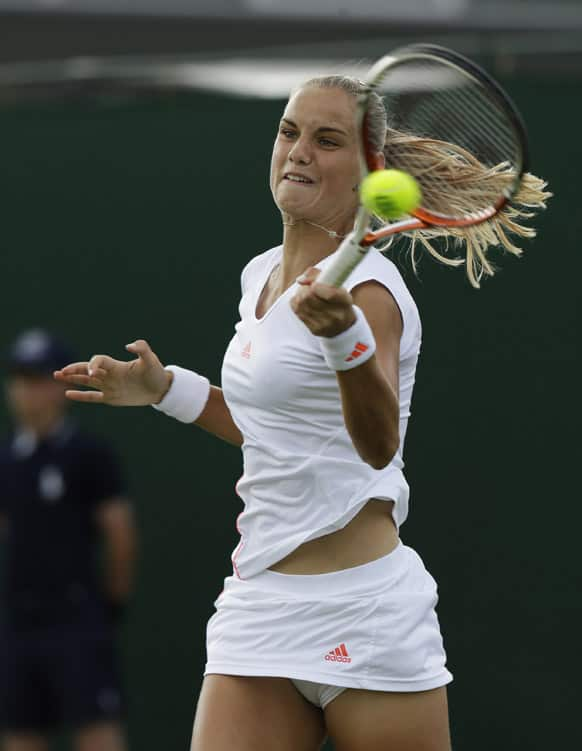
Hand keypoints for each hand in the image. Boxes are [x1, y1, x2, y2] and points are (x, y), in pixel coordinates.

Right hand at [53, 339, 170, 405]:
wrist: (161, 388)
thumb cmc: (156, 372)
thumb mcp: (151, 360)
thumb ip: (142, 349)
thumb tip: (129, 345)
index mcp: (116, 365)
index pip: (98, 361)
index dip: (93, 364)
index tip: (93, 372)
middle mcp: (109, 374)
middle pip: (87, 369)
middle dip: (73, 369)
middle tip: (60, 371)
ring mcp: (109, 386)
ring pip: (86, 381)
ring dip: (72, 378)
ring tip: (57, 375)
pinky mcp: (111, 398)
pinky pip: (93, 397)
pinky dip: (81, 396)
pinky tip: (68, 393)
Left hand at [290, 267, 355, 336]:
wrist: (343, 327)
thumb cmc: (338, 302)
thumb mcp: (337, 287)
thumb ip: (320, 276)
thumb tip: (300, 279)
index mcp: (345, 302)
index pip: (329, 293)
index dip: (316, 285)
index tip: (314, 283)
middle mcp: (336, 315)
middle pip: (309, 297)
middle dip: (305, 288)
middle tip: (307, 287)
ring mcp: (325, 324)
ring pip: (301, 303)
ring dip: (299, 295)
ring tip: (304, 293)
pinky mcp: (315, 330)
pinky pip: (298, 311)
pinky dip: (296, 303)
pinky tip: (302, 302)